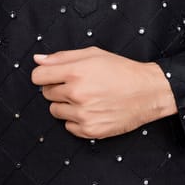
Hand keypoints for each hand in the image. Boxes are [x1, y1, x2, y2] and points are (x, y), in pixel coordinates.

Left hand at [31, 46, 176, 138]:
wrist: (147, 92)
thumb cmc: (120, 70)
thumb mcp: (93, 54)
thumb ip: (62, 56)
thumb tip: (37, 59)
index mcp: (75, 72)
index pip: (38, 76)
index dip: (44, 74)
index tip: (53, 75)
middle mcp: (77, 94)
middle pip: (46, 93)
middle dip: (57, 88)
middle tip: (78, 85)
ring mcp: (83, 114)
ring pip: (55, 111)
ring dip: (65, 105)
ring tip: (86, 98)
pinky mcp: (90, 131)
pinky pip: (68, 127)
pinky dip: (76, 120)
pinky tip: (92, 110)